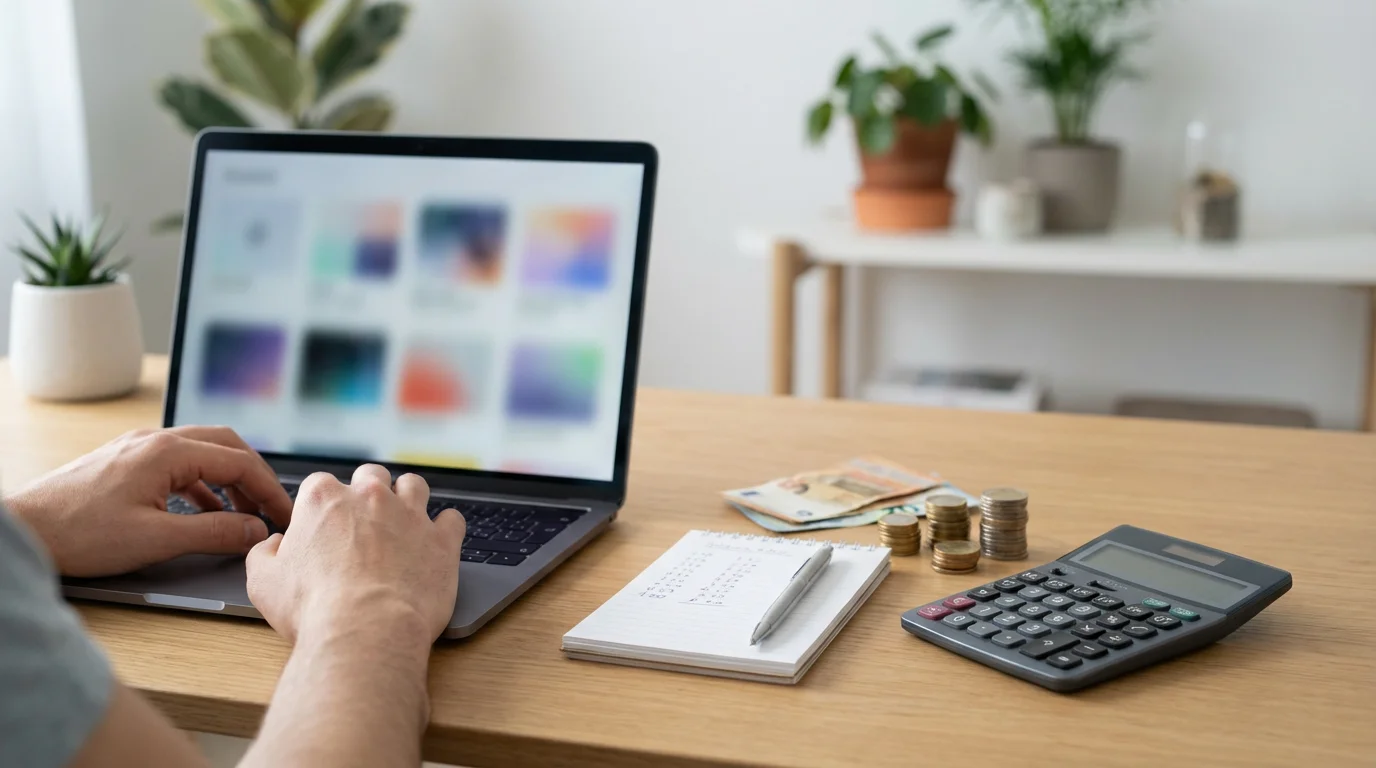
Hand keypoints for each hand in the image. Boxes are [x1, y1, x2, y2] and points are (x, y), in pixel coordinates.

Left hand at [4, 426, 292, 576]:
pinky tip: (205, 511)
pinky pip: (178, 464)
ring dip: (229, 481)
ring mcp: (137, 448)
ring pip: (202, 452)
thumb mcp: (156, 539)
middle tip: (272, 508)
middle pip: (226, 445)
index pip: (240, 461)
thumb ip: (214, 532)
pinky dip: (202, 485)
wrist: (21, 531)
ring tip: (244, 514)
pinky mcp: (124, 462)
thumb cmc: (78, 534)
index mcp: (168, 452)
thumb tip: (256, 531)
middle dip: (255, 477)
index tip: (286, 515)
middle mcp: (155, 441)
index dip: (270, 490)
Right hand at [246, 465, 464, 645]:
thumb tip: (274, 545)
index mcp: (324, 500)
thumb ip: (265, 553)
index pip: (321, 484)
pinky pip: (452, 519)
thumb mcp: (264, 582)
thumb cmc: (313, 609)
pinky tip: (437, 541)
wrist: (366, 631)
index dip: (322, 506)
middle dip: (367, 493)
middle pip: (371, 477)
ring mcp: (410, 515)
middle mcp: (370, 497)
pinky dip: (446, 527)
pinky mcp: (442, 540)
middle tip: (364, 522)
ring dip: (408, 498)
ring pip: (414, 485)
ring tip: (403, 522)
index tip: (324, 527)